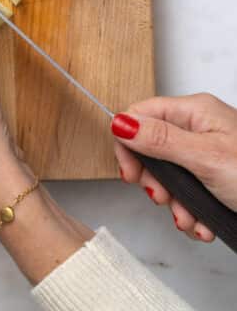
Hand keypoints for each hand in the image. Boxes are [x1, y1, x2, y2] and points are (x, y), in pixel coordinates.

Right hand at [112, 93, 236, 242]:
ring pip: (169, 177)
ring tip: (190, 219)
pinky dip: (190, 213)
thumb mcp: (205, 158)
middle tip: (163, 198)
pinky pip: (187, 194)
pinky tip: (202, 223)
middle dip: (156, 182)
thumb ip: (160, 140)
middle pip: (152, 148)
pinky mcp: (214, 180)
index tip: (131, 173)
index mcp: (195, 112)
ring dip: (175, 204)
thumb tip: (121, 123)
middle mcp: (199, 129)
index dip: (129, 143)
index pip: (141, 114)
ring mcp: (207, 155)